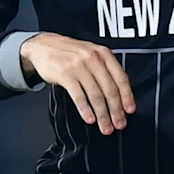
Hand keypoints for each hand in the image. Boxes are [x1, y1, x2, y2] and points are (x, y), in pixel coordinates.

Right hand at [19, 32, 134, 134]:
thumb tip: (120, 94)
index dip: (127, 96)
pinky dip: (85, 110)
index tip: (130, 110)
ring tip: (105, 127)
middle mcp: (94, 59)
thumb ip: (105, 69)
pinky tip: (90, 119)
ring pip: (95, 95)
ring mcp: (79, 66)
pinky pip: (79, 96)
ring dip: (102, 114)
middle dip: (116, 110)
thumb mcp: (92, 54)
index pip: (121, 78)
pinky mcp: (65, 75)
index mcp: (104, 54)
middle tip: (119, 124)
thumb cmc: (71, 53)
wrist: (44, 46)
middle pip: (109, 89)